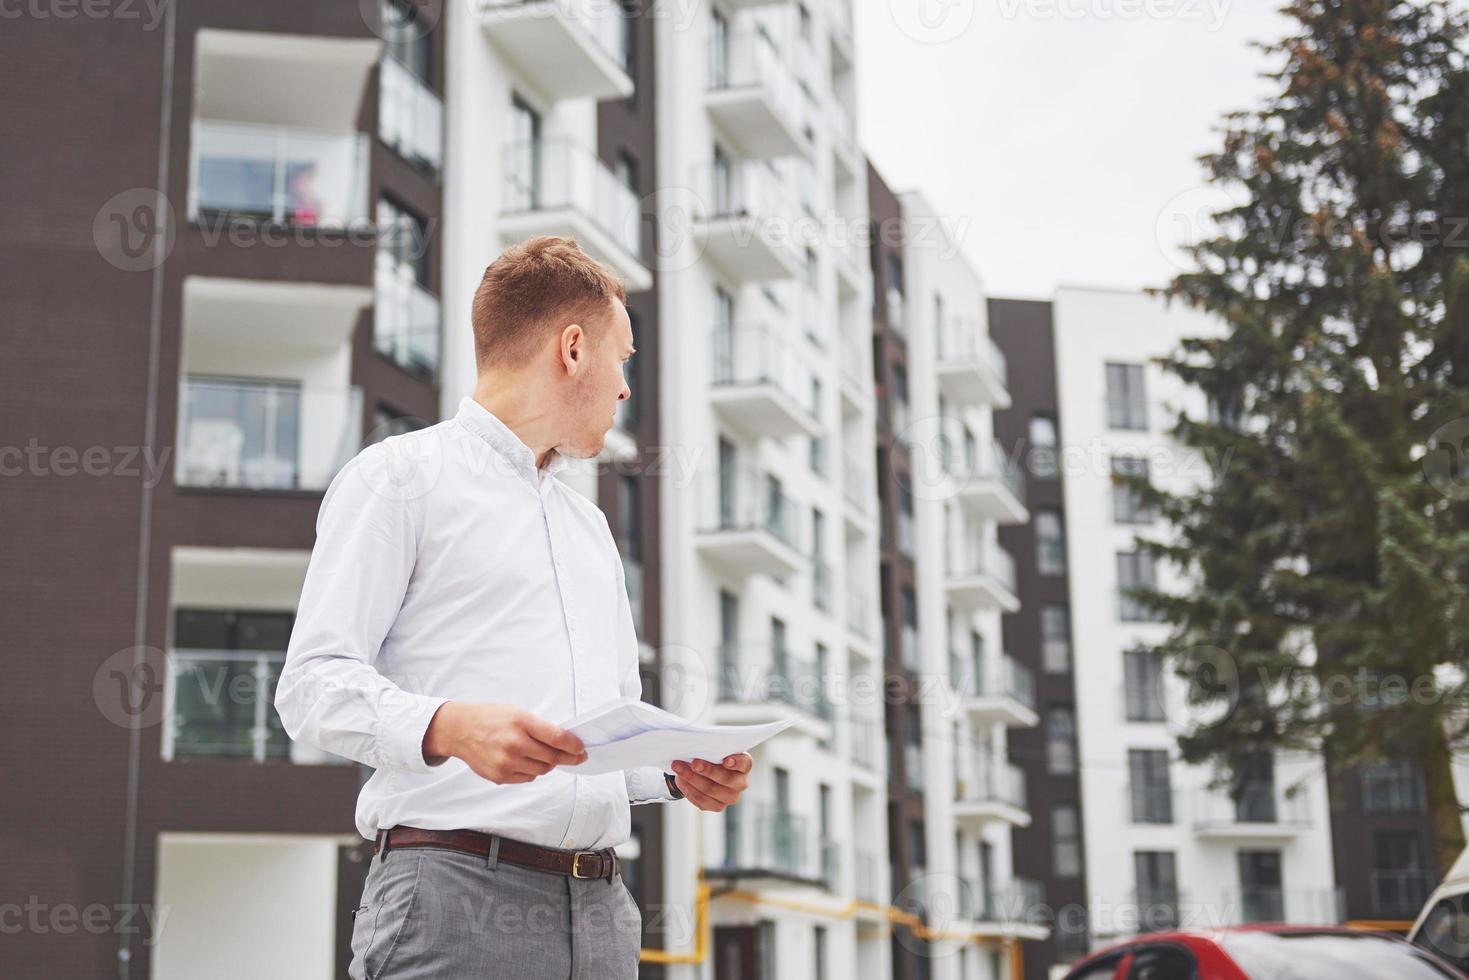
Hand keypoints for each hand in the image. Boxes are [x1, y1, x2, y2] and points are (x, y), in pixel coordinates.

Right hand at [423, 702, 586, 783]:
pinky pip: (527, 778)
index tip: (581, 749)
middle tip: (576, 756)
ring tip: (542, 754)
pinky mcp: (500, 776)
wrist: (460, 731)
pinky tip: (525, 760)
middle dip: (567, 757)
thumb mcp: (518, 713)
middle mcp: (514, 743)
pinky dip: (532, 770)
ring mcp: (506, 762)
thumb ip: (540, 727)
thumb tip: (565, 742)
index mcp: (521, 722)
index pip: (556, 738)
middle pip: (552, 757)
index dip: (574, 746)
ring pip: (542, 770)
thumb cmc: (491, 719)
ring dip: (548, 764)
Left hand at [670, 753, 751, 811]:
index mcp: (744, 765)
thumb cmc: (711, 757)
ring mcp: (730, 797)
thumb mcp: (714, 749)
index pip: (745, 763)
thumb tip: (696, 746)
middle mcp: (740, 783)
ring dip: (692, 778)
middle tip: (693, 763)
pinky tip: (681, 779)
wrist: (704, 772)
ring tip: (679, 768)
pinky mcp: (718, 806)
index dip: (736, 762)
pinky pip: (702, 800)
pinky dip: (689, 788)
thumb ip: (711, 748)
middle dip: (708, 770)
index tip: (725, 760)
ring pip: (710, 789)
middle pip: (726, 779)